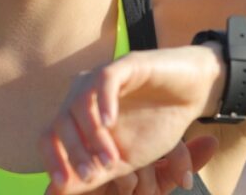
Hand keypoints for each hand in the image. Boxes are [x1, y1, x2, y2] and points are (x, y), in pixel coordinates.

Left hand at [39, 46, 223, 194]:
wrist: (195, 93)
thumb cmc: (159, 123)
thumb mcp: (126, 159)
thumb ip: (94, 174)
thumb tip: (57, 192)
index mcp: (80, 115)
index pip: (50, 136)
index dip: (52, 160)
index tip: (61, 185)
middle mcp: (85, 92)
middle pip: (61, 122)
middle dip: (74, 152)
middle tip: (93, 174)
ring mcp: (103, 75)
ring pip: (80, 103)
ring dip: (92, 135)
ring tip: (111, 159)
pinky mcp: (126, 63)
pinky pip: (104, 80)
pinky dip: (103, 103)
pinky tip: (111, 123)